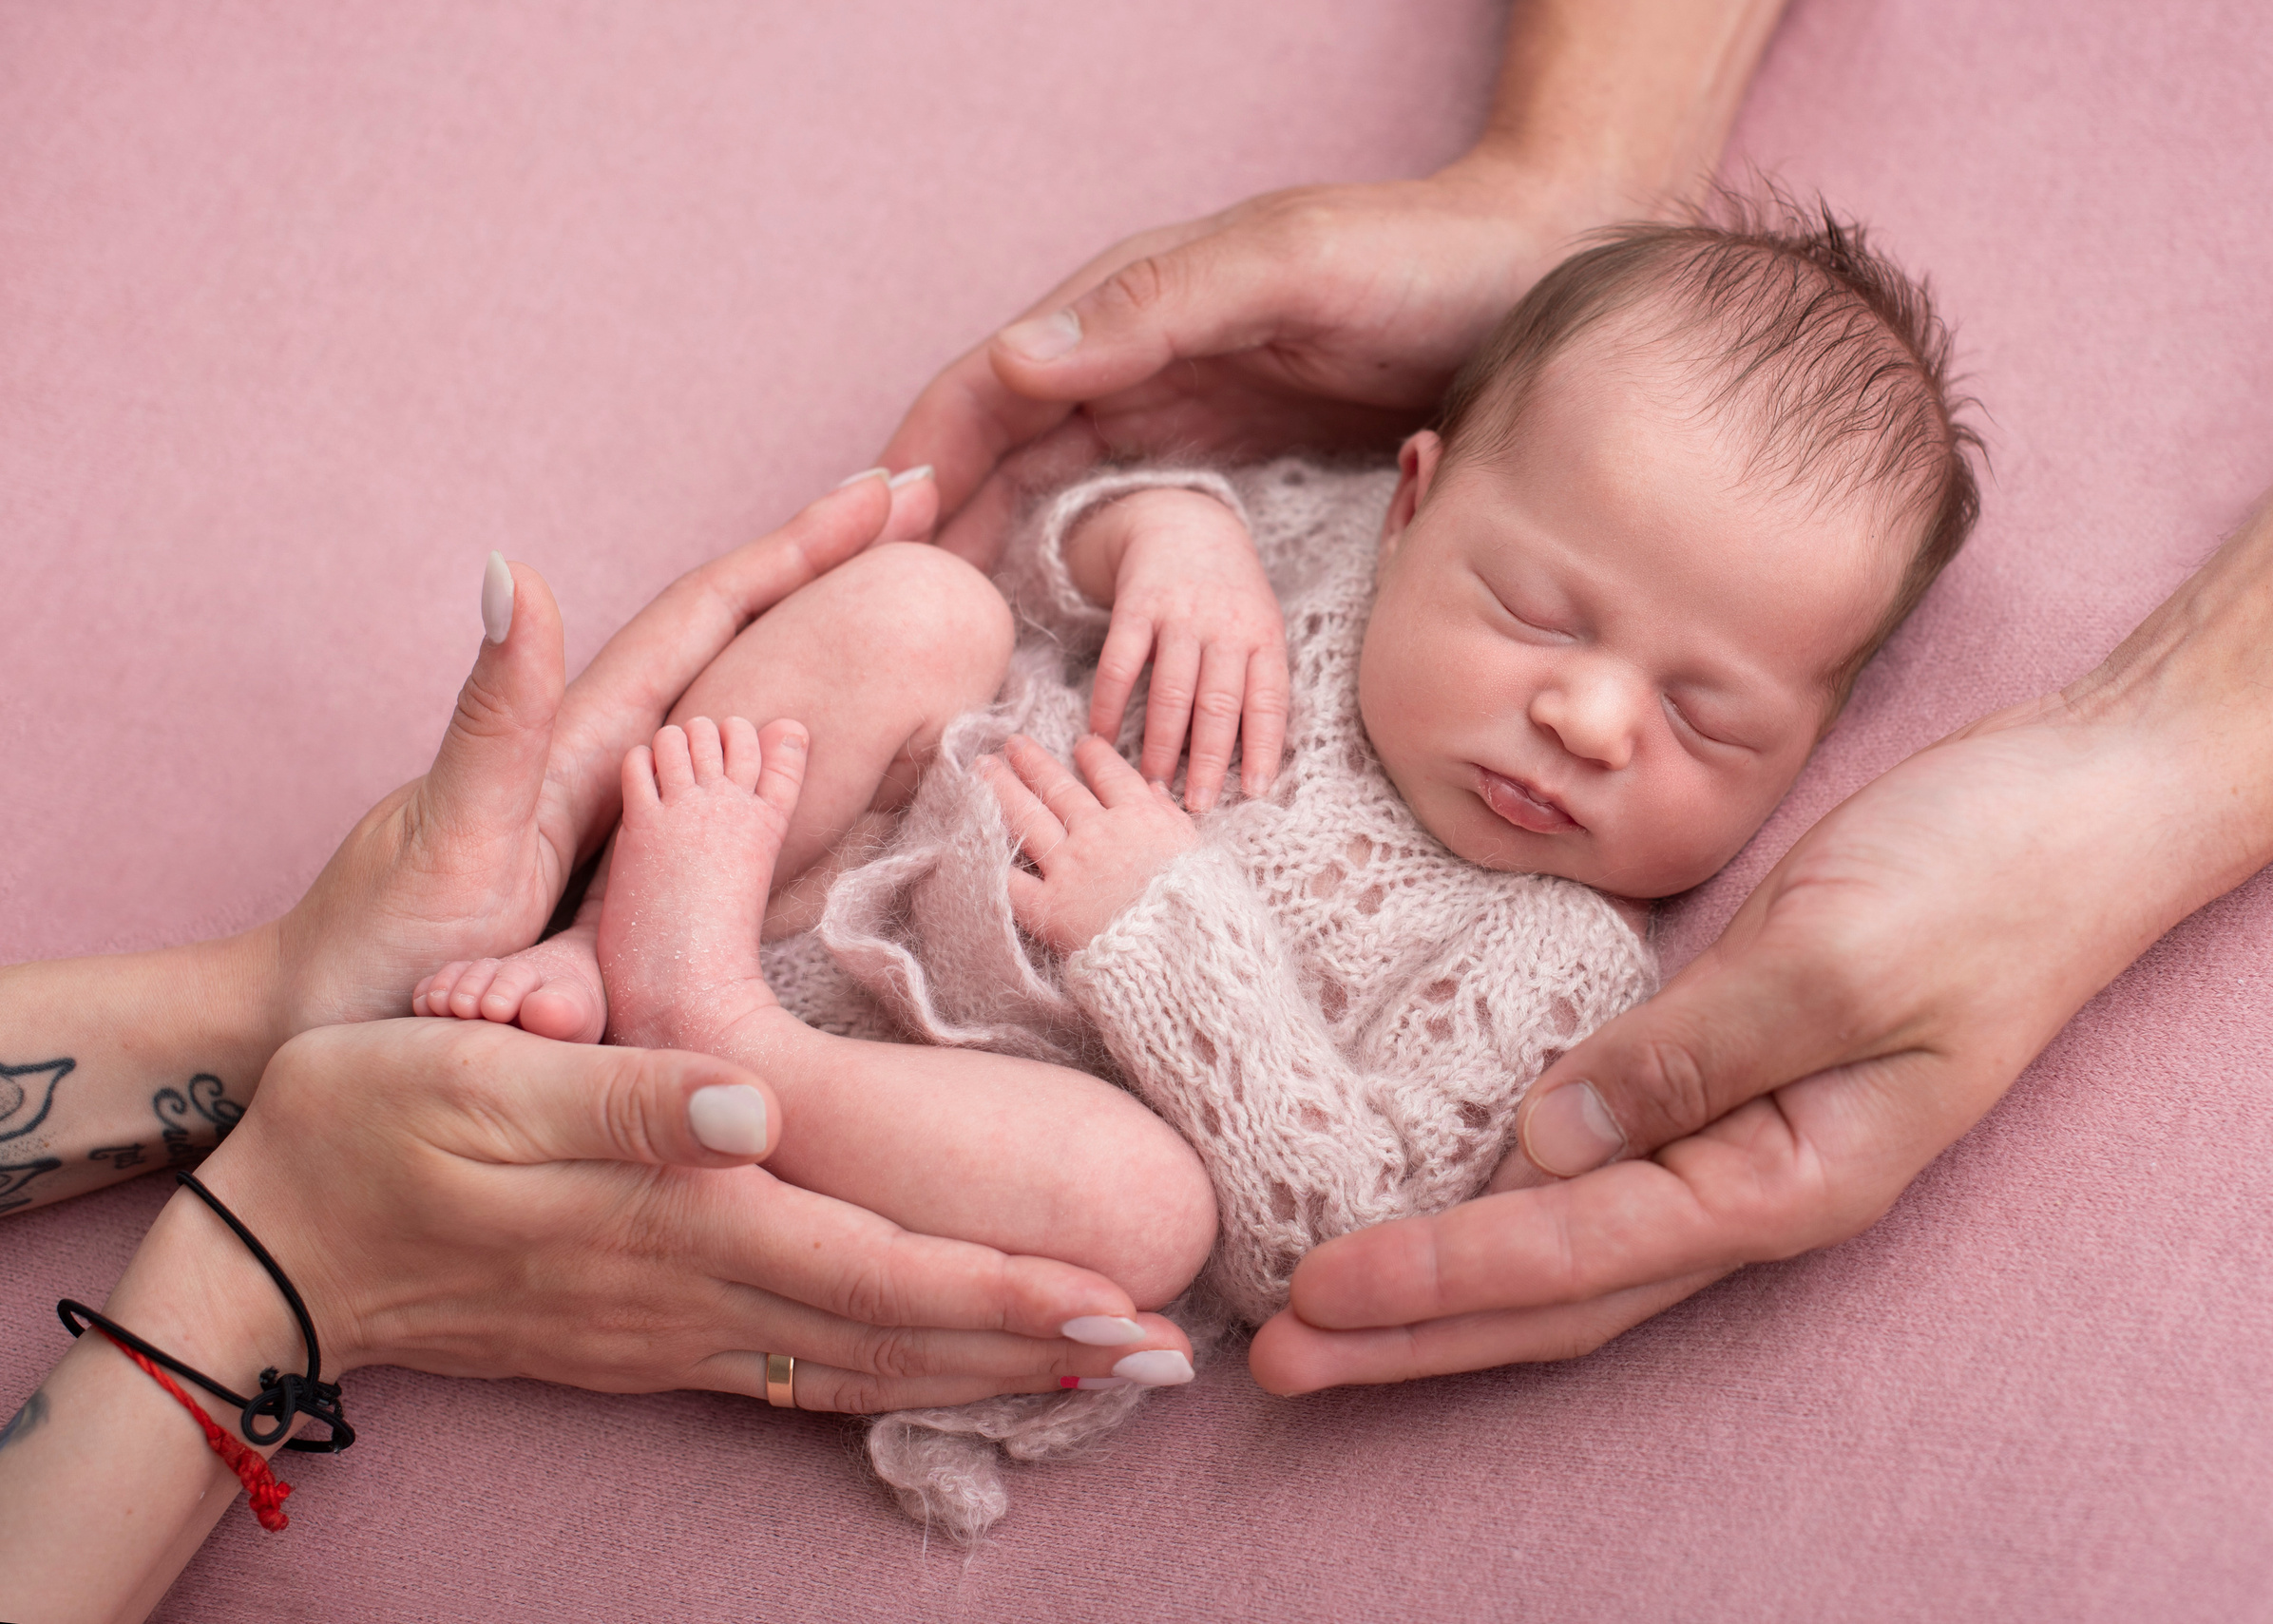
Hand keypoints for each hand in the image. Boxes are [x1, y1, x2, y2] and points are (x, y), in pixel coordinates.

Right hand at [0, 1017, 1190, 1623]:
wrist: (263, 1245)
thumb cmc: (364, 1127)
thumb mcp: (472, 1078)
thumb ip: (621, 1098)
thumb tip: (754, 1108)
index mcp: (673, 1220)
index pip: (873, 1269)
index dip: (1000, 1293)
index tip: (1115, 1304)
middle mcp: (689, 1296)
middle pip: (892, 1335)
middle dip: (1034, 1349)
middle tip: (1164, 1357)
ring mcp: (667, 1333)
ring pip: (856, 1367)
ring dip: (981, 1372)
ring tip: (1092, 1370)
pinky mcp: (642, 1341)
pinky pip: (795, 1375)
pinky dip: (889, 1378)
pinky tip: (938, 1377)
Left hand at [273, 470, 921, 1034]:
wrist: (322, 1032)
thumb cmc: (376, 951)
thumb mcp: (447, 835)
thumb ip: (494, 718)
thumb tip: (508, 567)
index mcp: (583, 739)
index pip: (708, 615)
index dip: (799, 550)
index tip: (890, 490)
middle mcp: (608, 761)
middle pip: (738, 636)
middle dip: (829, 563)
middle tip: (924, 502)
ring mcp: (619, 814)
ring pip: (740, 701)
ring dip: (820, 636)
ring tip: (905, 587)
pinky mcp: (627, 875)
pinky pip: (731, 786)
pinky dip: (792, 739)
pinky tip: (830, 741)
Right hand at [882, 156, 1592, 566]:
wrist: (1532, 271)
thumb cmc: (1414, 258)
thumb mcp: (1285, 270)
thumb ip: (1155, 311)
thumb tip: (1016, 362)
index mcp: (1124, 309)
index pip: (986, 390)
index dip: (920, 465)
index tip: (863, 548)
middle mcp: (1134, 361)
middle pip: (1000, 455)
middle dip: (933, 532)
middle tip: (878, 627)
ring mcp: (1180, 412)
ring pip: (1052, 494)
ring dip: (993, 561)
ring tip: (943, 647)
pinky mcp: (1230, 458)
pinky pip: (1127, 521)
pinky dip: (1078, 572)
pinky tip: (1056, 629)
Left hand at [983, 734, 1199, 953]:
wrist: (1184, 954)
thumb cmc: (1200, 908)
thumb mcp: (1196, 852)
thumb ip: (1170, 817)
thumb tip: (1154, 789)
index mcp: (1140, 817)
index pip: (1110, 774)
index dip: (1093, 755)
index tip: (1082, 743)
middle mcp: (1098, 833)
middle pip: (1058, 787)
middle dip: (1032, 761)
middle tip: (1013, 744)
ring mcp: (1069, 868)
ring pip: (1027, 818)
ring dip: (1001, 788)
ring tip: (983, 768)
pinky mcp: (1048, 907)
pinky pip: (1011, 879)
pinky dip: (992, 860)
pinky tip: (974, 840)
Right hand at [1069, 488, 1288, 808]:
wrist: (1186, 523)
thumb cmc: (1230, 596)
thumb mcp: (1260, 627)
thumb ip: (1259, 681)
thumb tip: (1254, 759)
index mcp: (1263, 637)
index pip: (1269, 701)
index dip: (1262, 748)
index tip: (1253, 792)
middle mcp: (1225, 627)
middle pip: (1218, 705)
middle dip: (1207, 761)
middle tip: (1195, 805)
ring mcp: (1180, 615)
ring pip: (1172, 691)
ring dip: (1160, 743)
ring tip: (1152, 783)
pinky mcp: (1136, 605)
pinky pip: (1120, 662)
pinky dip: (1108, 702)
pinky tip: (1101, 735)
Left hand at [1248, 694, 2214, 1389]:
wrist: (2085, 810)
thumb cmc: (1982, 877)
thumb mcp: (1837, 960)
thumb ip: (1692, 1058)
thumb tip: (1548, 1141)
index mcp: (1793, 1181)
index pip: (1582, 1254)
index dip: (1442, 1277)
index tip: (1315, 1293)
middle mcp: (1760, 1187)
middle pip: (1561, 1292)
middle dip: (1416, 1333)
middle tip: (1273, 1361)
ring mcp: (1745, 1139)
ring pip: (1570, 1246)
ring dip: (1445, 1283)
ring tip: (1321, 1313)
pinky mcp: (1724, 1075)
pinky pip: (1596, 1169)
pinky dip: (1502, 1201)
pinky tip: (1433, 1201)